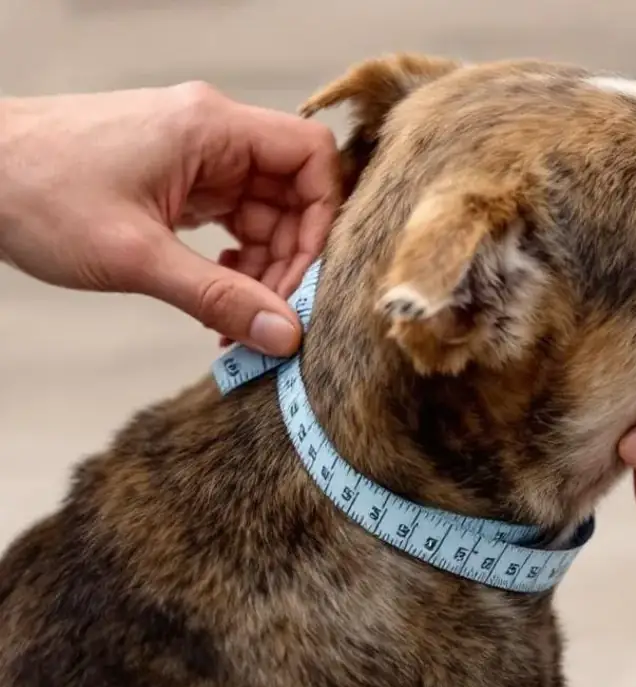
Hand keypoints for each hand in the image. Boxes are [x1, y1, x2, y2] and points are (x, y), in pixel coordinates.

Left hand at [0, 83, 340, 355]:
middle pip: (291, 193)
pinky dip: (235, 259)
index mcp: (211, 128)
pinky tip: (216, 290)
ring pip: (263, 212)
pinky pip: (231, 218)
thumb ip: (218, 296)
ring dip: (261, 267)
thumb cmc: (38, 192)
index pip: (311, 156)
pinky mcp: (177, 180)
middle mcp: (211, 135)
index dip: (324, 215)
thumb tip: (284, 335)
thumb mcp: (136, 256)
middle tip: (268, 313)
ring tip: (235, 315)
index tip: (308, 272)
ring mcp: (194, 157)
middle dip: (289, 257)